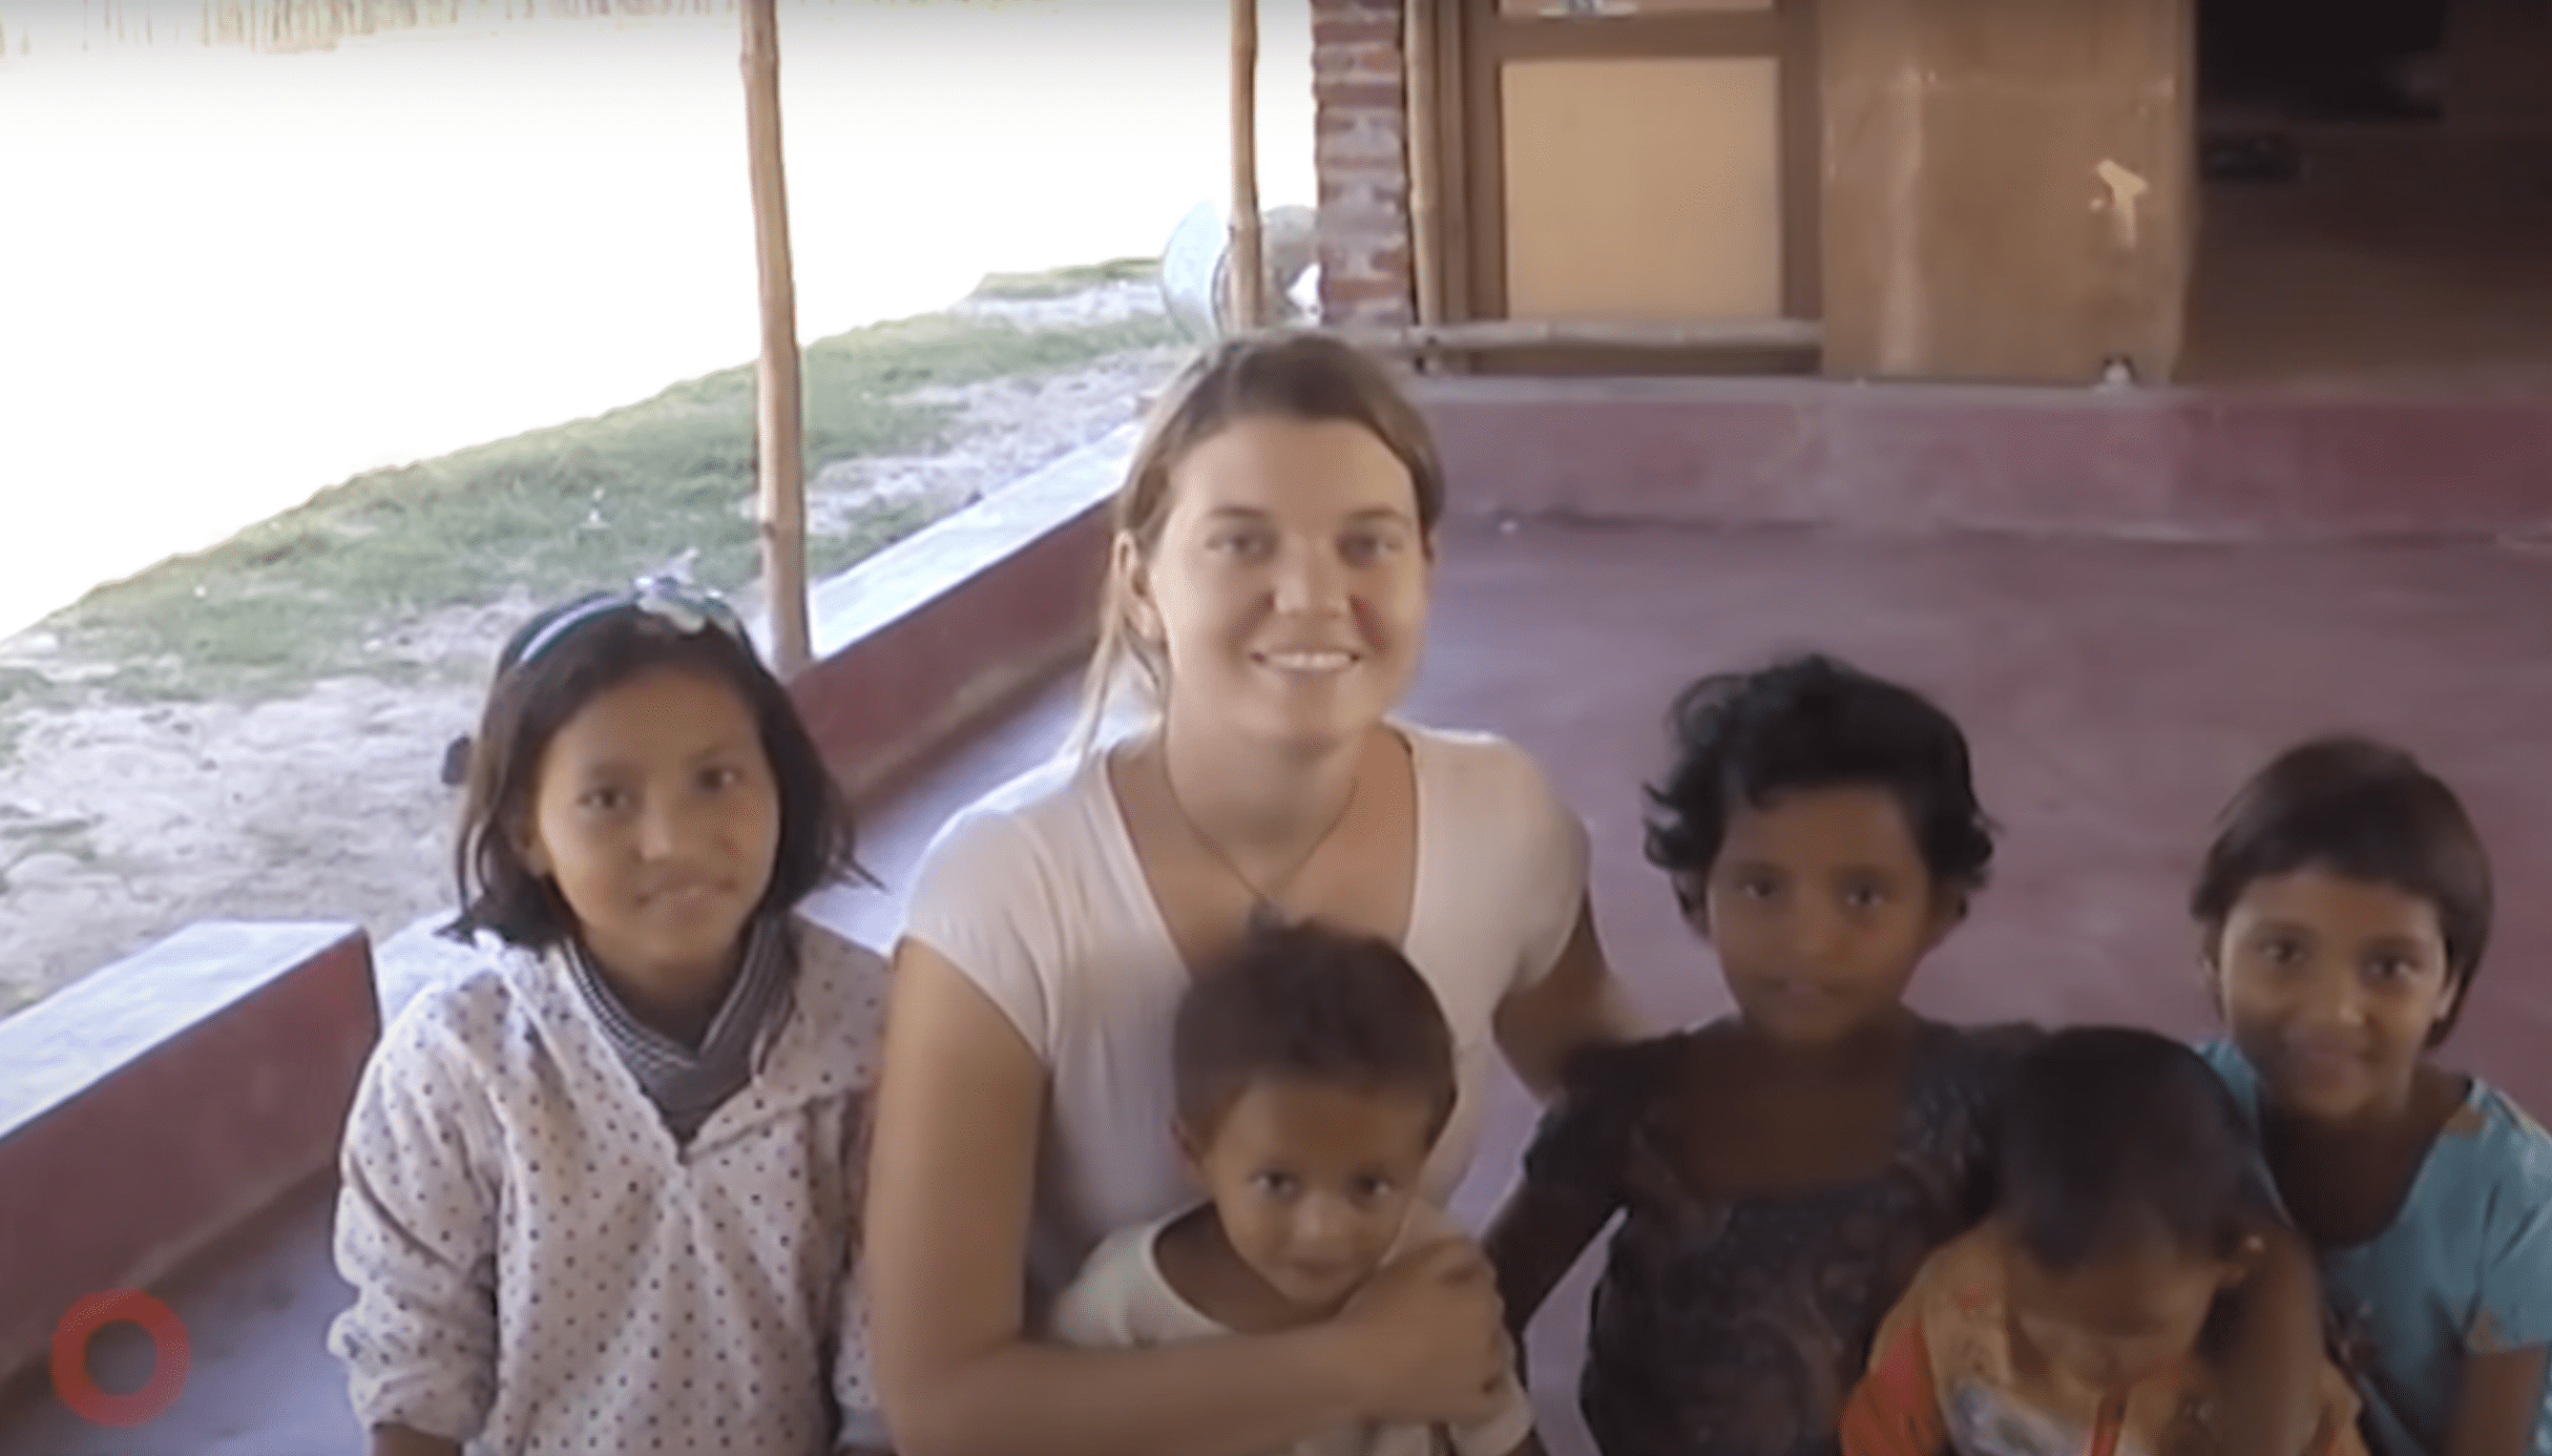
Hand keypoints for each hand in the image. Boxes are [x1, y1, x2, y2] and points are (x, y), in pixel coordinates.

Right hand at [1331, 1237, 1512, 1428]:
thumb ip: (1454, 1251)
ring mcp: (1483, 1375)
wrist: (1357, 1370)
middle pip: (1491, 1313)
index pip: (1482, 1275)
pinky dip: (1492, 1387)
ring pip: (1499, 1353)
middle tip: (1441, 1307)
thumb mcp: (1414, 1263)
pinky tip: (1479, 1382)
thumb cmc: (1380, 1310)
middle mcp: (1491, 1334)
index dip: (1462, 1271)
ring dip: (1485, 1344)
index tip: (1440, 1273)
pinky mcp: (1470, 1407)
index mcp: (1479, 1297)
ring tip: (1457, 1344)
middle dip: (1474, 1306)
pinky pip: (1495, 1398)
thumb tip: (1476, 1253)